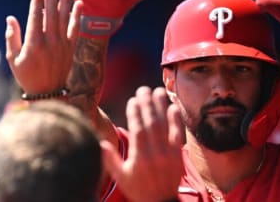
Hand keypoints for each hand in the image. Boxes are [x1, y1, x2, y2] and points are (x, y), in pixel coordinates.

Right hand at [5, 0, 82, 94]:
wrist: (48, 92)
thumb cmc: (27, 75)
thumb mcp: (13, 58)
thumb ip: (12, 37)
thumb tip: (11, 18)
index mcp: (34, 43)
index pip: (36, 16)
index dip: (38, 1)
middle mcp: (50, 42)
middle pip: (51, 14)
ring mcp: (62, 44)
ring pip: (65, 18)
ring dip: (66, 1)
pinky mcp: (71, 48)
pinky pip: (76, 28)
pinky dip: (77, 16)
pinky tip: (79, 4)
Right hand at [101, 86, 184, 201]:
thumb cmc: (138, 189)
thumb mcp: (121, 177)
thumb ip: (110, 160)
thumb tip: (100, 142)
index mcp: (140, 158)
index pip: (137, 130)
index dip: (134, 113)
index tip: (132, 100)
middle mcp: (155, 153)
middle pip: (151, 124)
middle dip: (146, 104)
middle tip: (142, 89)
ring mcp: (169, 153)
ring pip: (165, 125)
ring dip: (161, 106)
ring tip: (157, 91)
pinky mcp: (179, 153)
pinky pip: (179, 133)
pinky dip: (176, 120)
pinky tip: (173, 106)